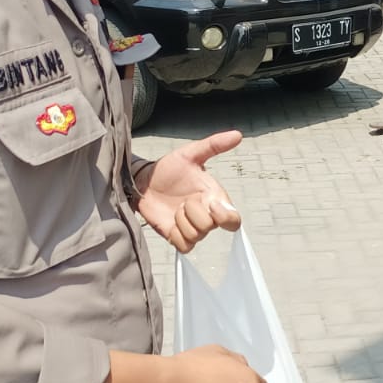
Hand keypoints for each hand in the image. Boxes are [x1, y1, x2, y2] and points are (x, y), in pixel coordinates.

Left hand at [136, 131, 243, 252]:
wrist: (144, 182)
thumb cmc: (169, 168)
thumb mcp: (190, 154)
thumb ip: (213, 145)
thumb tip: (237, 134)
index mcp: (215, 199)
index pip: (233, 220)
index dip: (224, 216)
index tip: (209, 201)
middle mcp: (207, 216)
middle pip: (211, 227)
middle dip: (194, 213)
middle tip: (184, 201)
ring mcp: (192, 228)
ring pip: (196, 236)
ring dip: (182, 221)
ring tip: (174, 208)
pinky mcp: (177, 237)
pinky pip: (185, 247)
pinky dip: (177, 235)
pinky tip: (170, 221)